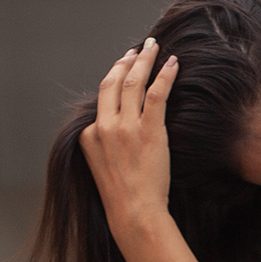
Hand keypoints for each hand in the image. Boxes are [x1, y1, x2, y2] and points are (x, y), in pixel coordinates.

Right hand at [78, 37, 178, 238]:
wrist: (134, 213)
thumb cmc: (122, 199)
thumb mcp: (102, 168)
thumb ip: (104, 146)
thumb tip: (117, 136)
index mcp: (88, 135)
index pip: (101, 99)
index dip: (113, 78)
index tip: (122, 66)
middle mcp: (103, 126)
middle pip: (112, 82)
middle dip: (125, 61)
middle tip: (137, 49)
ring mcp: (125, 128)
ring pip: (133, 82)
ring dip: (144, 61)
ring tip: (153, 48)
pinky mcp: (148, 131)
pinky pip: (156, 94)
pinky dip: (164, 75)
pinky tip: (172, 63)